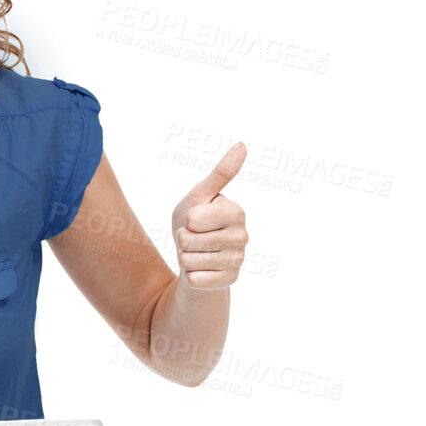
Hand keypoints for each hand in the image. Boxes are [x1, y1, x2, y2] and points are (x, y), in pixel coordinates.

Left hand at [170, 142, 246, 289]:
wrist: (196, 258)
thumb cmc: (195, 223)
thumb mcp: (200, 196)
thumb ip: (220, 174)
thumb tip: (242, 145)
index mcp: (236, 211)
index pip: (194, 219)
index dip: (186, 221)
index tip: (195, 221)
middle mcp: (243, 235)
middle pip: (190, 240)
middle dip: (183, 240)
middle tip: (193, 239)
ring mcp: (238, 259)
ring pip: (191, 261)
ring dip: (185, 258)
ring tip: (196, 253)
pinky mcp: (230, 280)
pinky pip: (196, 279)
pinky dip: (190, 276)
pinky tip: (200, 270)